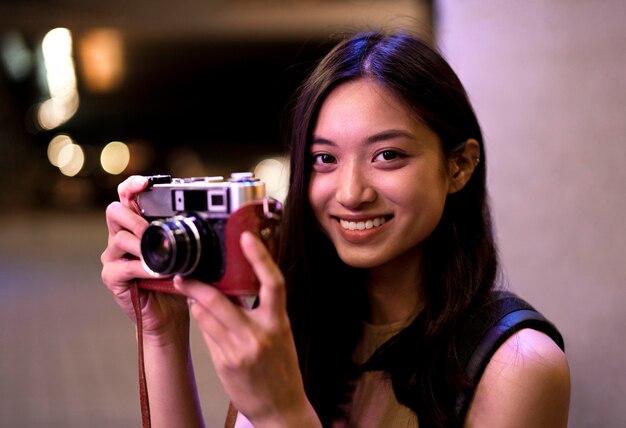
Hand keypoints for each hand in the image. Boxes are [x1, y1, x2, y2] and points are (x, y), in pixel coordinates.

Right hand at [101, 175, 188, 341]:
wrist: (169, 314)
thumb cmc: (175, 280)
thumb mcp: (181, 251)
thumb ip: (180, 234)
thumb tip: (201, 219)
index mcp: (136, 225)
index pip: (126, 197)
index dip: (132, 186)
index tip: (146, 183)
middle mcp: (120, 237)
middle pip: (114, 211)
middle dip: (135, 217)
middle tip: (152, 230)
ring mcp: (113, 256)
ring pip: (119, 238)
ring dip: (142, 245)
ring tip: (160, 256)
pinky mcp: (112, 276)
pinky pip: (124, 266)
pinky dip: (143, 267)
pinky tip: (157, 272)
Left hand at [175, 232, 319, 426]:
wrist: (281, 408)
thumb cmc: (282, 369)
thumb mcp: (281, 334)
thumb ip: (262, 311)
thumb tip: (237, 286)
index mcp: (279, 322)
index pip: (273, 283)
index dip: (260, 258)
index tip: (246, 237)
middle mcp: (259, 334)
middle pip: (220, 299)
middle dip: (197, 284)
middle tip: (184, 273)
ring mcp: (239, 350)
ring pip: (206, 315)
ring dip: (196, 302)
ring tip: (191, 292)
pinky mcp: (224, 362)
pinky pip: (206, 334)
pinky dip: (201, 321)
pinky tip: (201, 316)